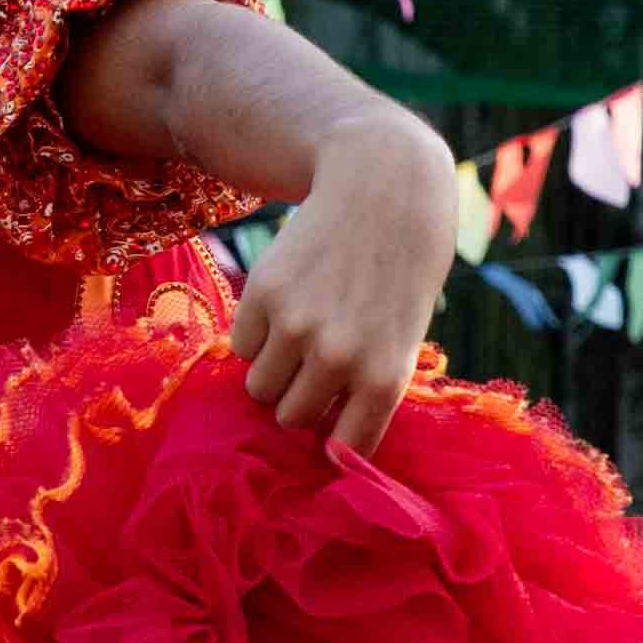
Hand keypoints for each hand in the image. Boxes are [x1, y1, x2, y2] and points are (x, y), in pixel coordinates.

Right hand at [231, 120, 445, 451]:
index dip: (332, 441)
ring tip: (297, 337)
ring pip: (259, 388)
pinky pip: (240, 346)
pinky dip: (255, 336)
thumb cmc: (397, 277)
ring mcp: (297, 326)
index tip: (331, 426)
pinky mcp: (262, 294)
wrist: (382, 192)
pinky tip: (284, 305)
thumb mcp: (402, 340)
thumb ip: (365, 389)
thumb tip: (319, 445)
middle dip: (297, 400)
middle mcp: (339, 358)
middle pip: (290, 418)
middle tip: (312, 368)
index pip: (343, 449)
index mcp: (383, 378)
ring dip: (271, 372)